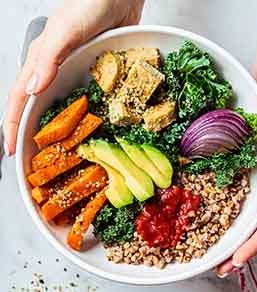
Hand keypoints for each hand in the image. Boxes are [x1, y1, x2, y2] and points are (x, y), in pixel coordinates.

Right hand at [3, 0, 143, 154]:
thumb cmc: (90, 4)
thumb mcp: (65, 30)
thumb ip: (48, 58)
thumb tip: (34, 89)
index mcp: (41, 61)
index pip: (20, 99)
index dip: (13, 126)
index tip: (11, 151)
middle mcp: (55, 70)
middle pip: (38, 108)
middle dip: (34, 133)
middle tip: (35, 159)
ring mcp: (74, 73)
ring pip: (60, 107)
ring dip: (59, 128)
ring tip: (61, 151)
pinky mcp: (92, 73)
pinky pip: (83, 99)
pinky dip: (82, 116)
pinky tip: (88, 128)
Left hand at [216, 53, 256, 276]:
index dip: (254, 242)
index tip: (235, 260)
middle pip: (254, 220)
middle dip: (238, 245)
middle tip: (219, 265)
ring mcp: (256, 170)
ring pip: (242, 207)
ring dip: (228, 228)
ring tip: (211, 245)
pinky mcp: (243, 158)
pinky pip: (231, 183)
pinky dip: (220, 199)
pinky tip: (207, 207)